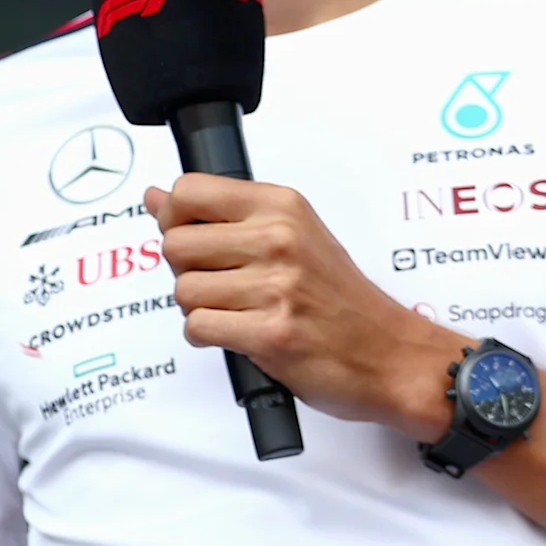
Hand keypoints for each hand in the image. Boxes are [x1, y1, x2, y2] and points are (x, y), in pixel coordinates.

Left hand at [150, 175, 463, 438]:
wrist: (391, 354)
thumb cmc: (341, 299)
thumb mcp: (293, 235)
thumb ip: (222, 215)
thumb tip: (154, 197)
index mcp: (282, 207)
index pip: (188, 191)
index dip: (175, 219)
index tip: (192, 238)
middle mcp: (278, 240)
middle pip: (175, 245)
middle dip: (187, 271)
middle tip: (223, 285)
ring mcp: (276, 287)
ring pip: (184, 290)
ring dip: (199, 308)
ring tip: (236, 312)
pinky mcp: (271, 333)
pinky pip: (198, 327)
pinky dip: (208, 337)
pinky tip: (237, 333)